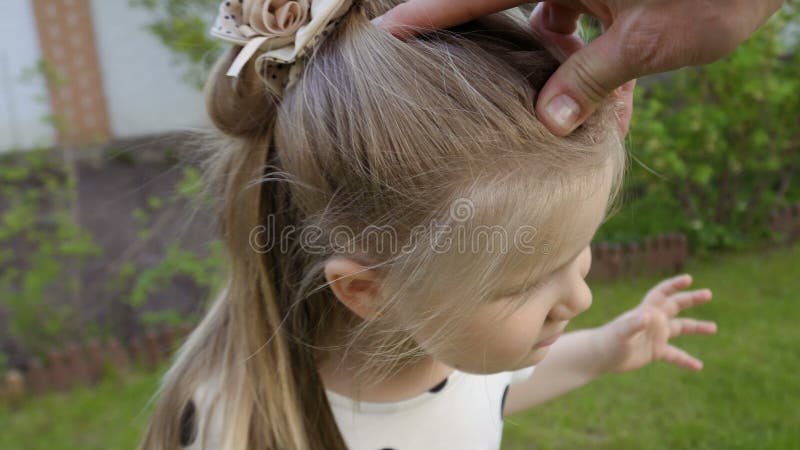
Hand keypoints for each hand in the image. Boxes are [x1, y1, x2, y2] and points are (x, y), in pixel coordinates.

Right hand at [371, 0, 783, 135]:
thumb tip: (546, 124)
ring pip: (543, 10)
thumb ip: (591, 79)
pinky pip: (577, 9)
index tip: (385, 30)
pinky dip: (575, 42)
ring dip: (542, 50)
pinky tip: (585, 82)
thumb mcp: (649, 42)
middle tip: (448, 75)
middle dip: (481, 35)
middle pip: (504, 1)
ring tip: (540, 98)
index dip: (427, 13)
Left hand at [596, 273, 717, 372]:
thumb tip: (647, 316)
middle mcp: (654, 321)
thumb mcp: (622, 332)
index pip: (663, 293)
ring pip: (680, 328)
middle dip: (691, 299)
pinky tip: (699, 366)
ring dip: (696, 327)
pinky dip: (686, 360)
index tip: (689, 279)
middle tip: (708, 293)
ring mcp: (655, 336)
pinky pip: (675, 355)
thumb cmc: (609, 341)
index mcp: (647, 311)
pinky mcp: (655, 351)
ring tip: (714, 328)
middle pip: (676, 306)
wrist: (600, 356)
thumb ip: (634, 323)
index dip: (674, 285)